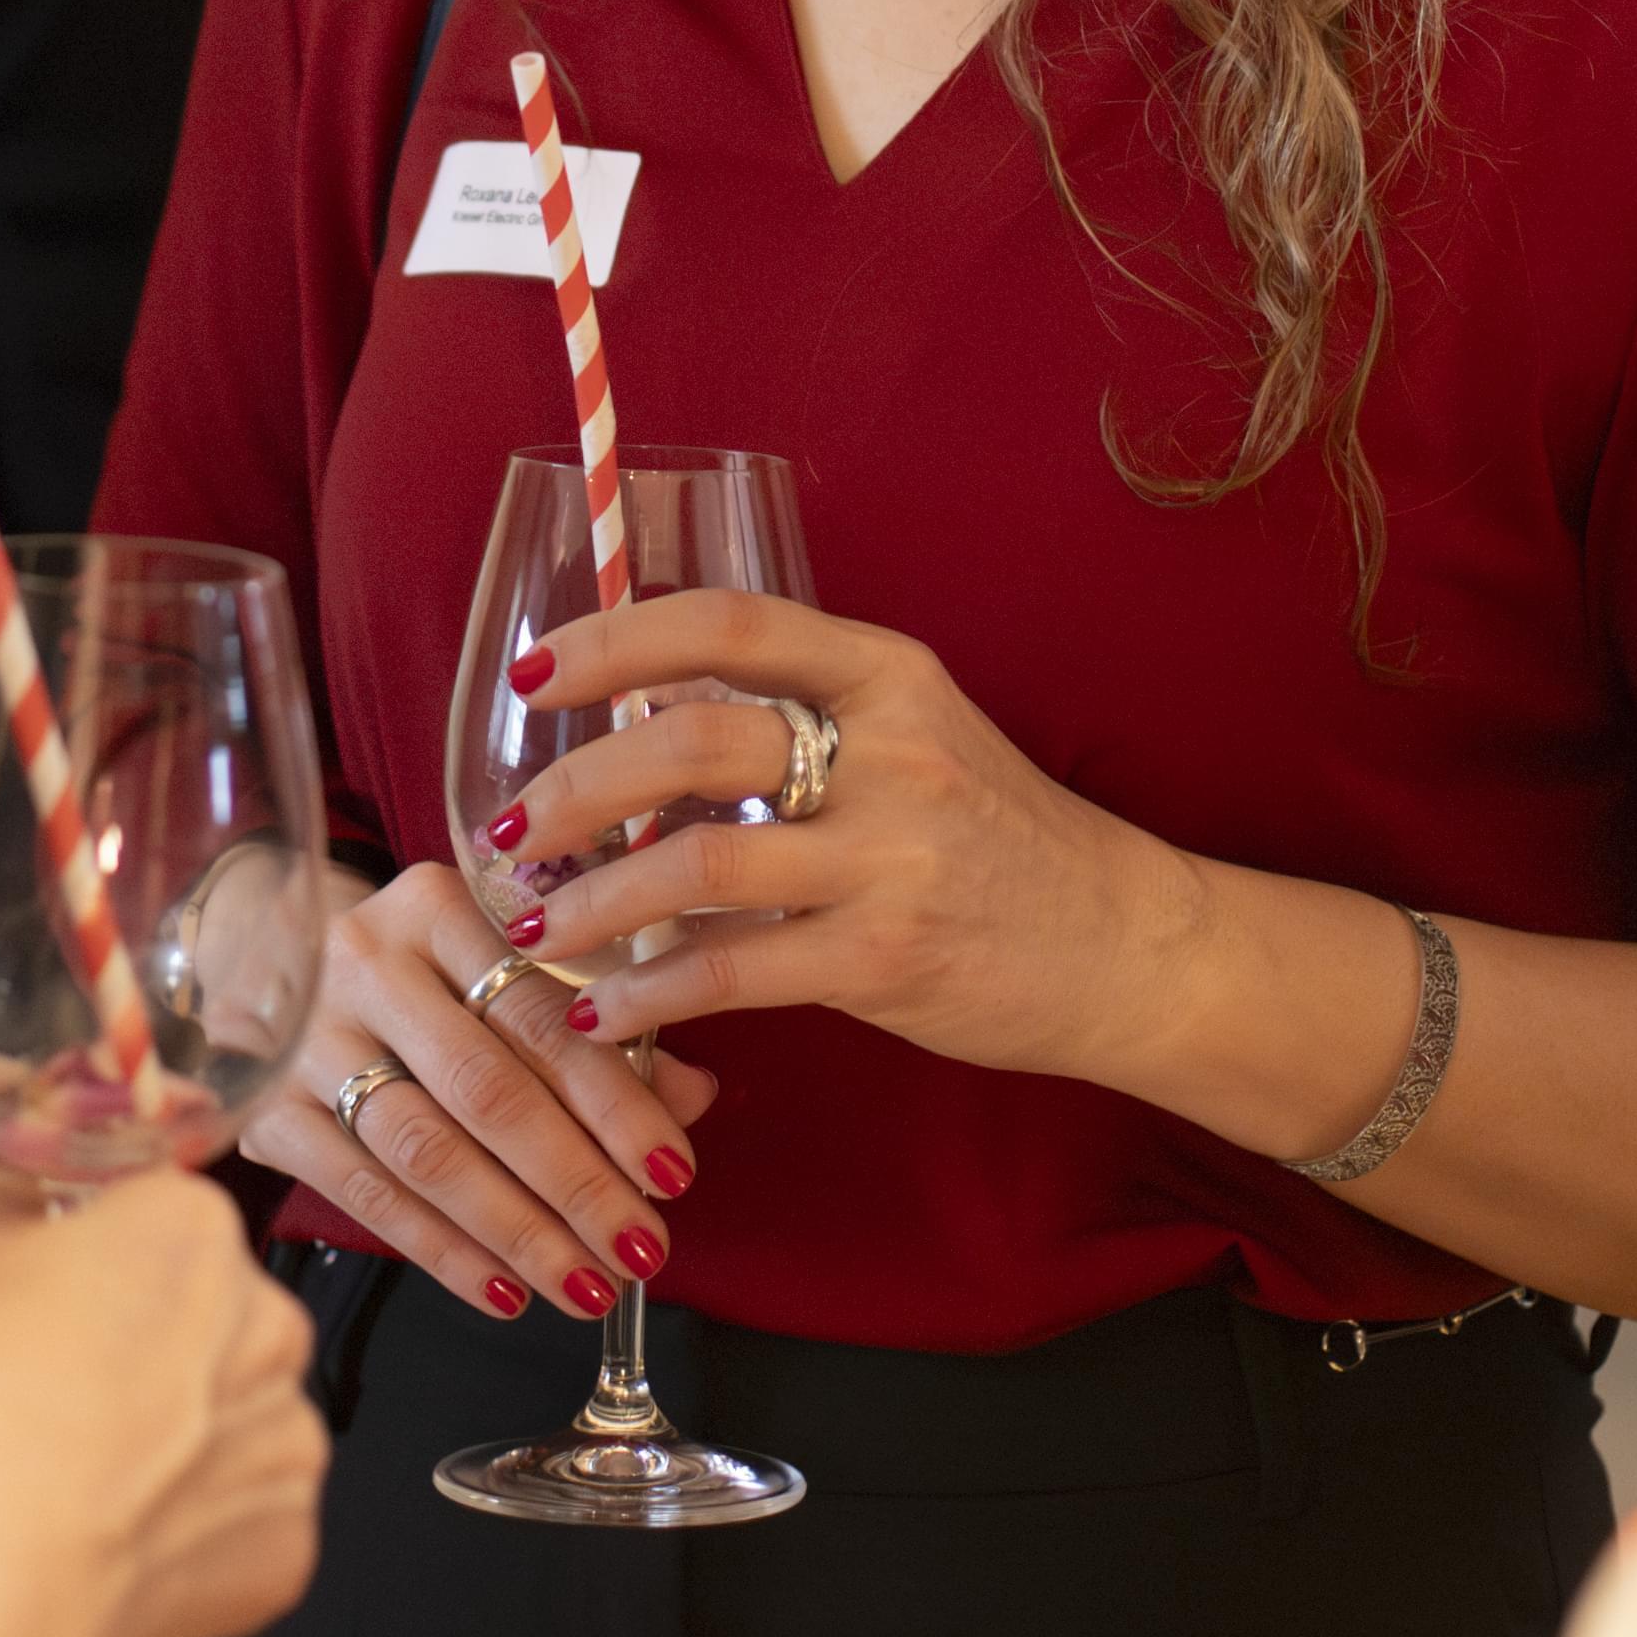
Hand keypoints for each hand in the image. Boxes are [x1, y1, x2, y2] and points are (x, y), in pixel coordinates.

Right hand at [0, 1172, 323, 1636]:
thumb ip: (32, 1251)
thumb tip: (46, 1275)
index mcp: (192, 1233)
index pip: (168, 1223)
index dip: (111, 1270)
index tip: (74, 1310)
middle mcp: (266, 1325)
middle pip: (224, 1323)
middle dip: (165, 1356)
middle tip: (79, 1405)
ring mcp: (287, 1441)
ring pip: (245, 1427)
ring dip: (191, 1449)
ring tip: (94, 1490)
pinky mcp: (285, 1542)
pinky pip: (249, 1528)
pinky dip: (200, 1542)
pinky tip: (120, 1549)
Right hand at [232, 858, 724, 1321]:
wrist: (256, 957)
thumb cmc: (415, 971)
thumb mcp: (499, 967)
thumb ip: (594, 1029)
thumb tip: (691, 1099)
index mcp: (437, 906)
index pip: (541, 1017)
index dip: (615, 1102)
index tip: (674, 1173)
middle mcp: (365, 963)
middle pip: (487, 1090)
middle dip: (575, 1183)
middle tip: (641, 1249)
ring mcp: (307, 1040)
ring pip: (428, 1152)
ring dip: (518, 1231)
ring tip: (586, 1286)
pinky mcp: (267, 1111)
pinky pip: (369, 1194)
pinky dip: (442, 1250)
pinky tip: (504, 1290)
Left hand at [494, 589, 1201, 1085]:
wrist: (1125, 945)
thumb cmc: (1002, 840)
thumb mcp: (919, 739)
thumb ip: (805, 720)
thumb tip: (643, 723)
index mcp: (889, 675)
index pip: (729, 623)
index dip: (616, 639)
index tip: (536, 672)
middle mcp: (890, 752)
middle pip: (692, 737)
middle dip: (576, 784)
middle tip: (510, 827)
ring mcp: (892, 857)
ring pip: (698, 860)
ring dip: (593, 899)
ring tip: (537, 925)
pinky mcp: (886, 959)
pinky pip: (733, 969)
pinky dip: (649, 993)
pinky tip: (603, 1013)